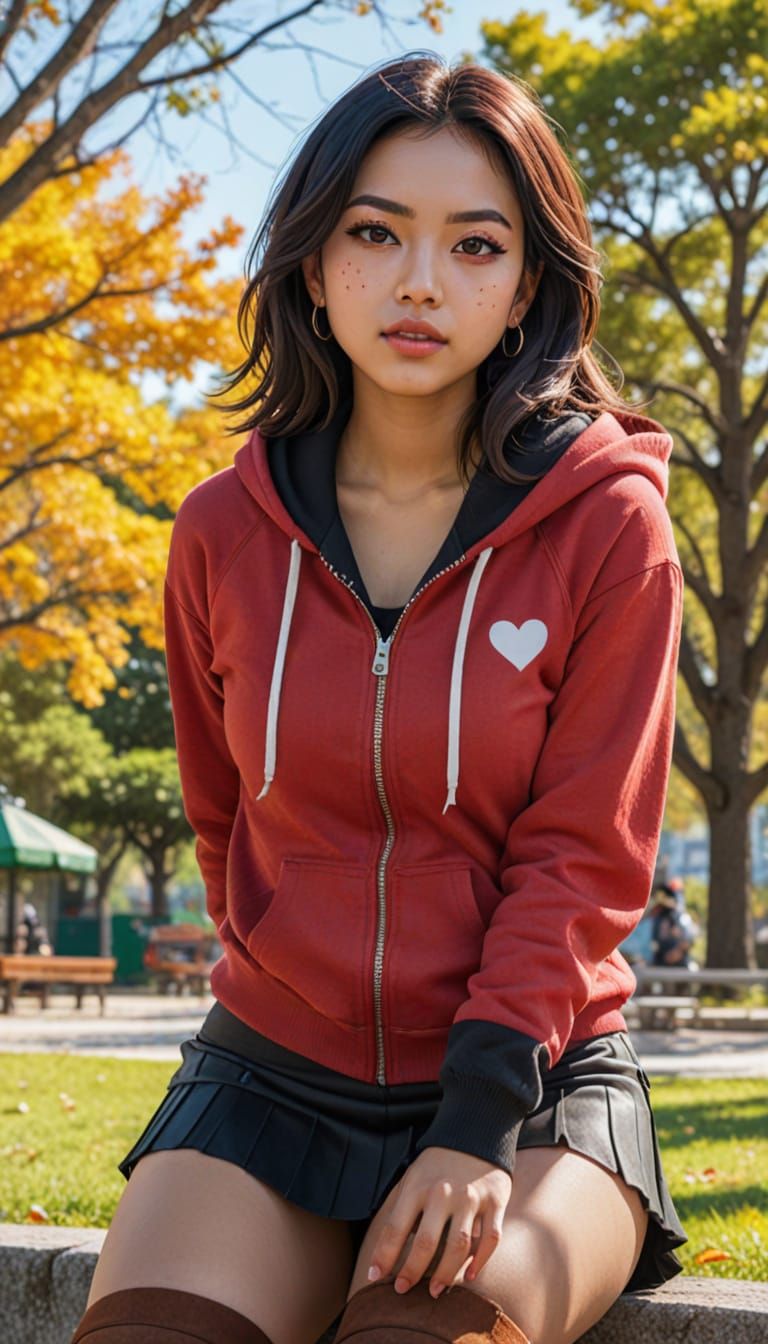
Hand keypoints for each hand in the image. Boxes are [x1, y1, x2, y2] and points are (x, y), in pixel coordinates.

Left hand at [367, 1146, 510, 1298]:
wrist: (475, 1131)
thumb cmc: (437, 1163)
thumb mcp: (412, 1176)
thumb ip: (401, 1208)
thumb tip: (385, 1248)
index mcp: (417, 1186)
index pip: (395, 1228)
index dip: (383, 1256)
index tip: (374, 1277)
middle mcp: (443, 1193)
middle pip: (427, 1243)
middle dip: (412, 1271)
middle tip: (402, 1291)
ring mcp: (471, 1198)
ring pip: (459, 1246)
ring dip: (445, 1274)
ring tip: (434, 1291)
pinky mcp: (495, 1201)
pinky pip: (490, 1239)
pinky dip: (480, 1261)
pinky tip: (468, 1275)